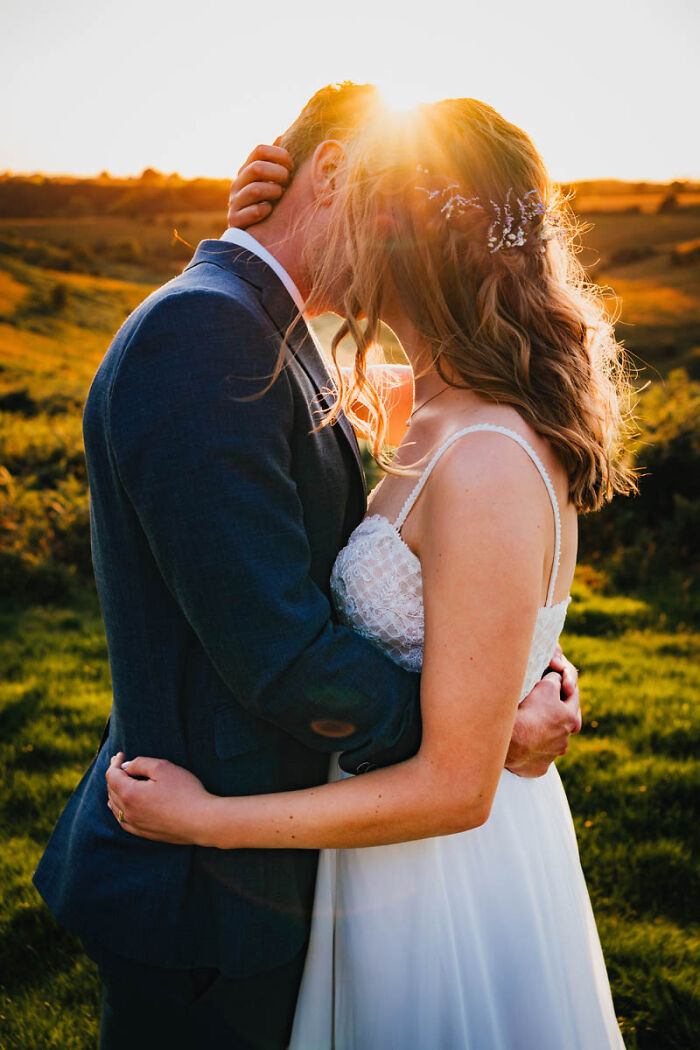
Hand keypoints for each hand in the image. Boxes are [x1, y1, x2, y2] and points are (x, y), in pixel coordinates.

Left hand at [105, 753, 213, 844]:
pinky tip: (120, 807)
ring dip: (114, 792)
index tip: (120, 754)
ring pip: (115, 807)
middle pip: (111, 791)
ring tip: (117, 782)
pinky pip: (122, 820)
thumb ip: (140, 763)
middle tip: (119, 764)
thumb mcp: (163, 768)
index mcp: (130, 794)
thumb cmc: (185, 792)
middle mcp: (128, 812)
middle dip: (113, 775)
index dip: (114, 763)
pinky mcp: (144, 833)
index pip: (112, 776)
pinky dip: (118, 810)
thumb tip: (125, 767)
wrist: (201, 821)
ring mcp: (135, 825)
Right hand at [228, 143, 292, 227]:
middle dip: (278, 174)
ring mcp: (234, 202)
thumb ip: (275, 162)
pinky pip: (254, 211)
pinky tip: (270, 212)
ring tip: (280, 197)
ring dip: (274, 192)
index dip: (279, 154)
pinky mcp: (235, 220)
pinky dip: (265, 210)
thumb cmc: (267, 204)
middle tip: (287, 182)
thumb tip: (280, 136)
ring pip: (255, 189)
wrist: (251, 236)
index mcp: (247, 170)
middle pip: (257, 168)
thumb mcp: (271, 181)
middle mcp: (237, 183)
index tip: (291, 165)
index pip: (260, 150)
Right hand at [506, 647, 580, 777]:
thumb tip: (557, 677)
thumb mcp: (545, 687)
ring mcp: (552, 755)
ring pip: (553, 741)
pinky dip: (534, 749)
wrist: (512, 742)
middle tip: (548, 707)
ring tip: (531, 725)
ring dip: (546, 733)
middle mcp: (565, 739)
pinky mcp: (539, 767)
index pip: (573, 698)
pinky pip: (539, 756)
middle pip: (566, 723)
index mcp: (570, 719)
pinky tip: (524, 743)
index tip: (559, 681)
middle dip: (560, 714)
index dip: (566, 686)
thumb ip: (554, 680)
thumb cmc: (530, 712)